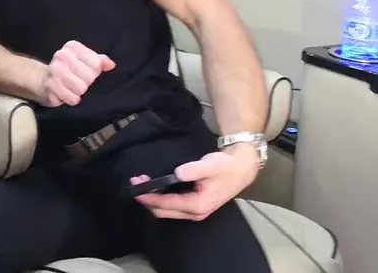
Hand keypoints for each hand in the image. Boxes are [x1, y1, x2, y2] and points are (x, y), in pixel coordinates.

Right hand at [39, 41, 114, 106]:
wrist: (43, 80)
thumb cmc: (69, 70)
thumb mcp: (85, 61)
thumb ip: (100, 61)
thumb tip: (111, 64)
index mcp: (72, 47)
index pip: (96, 63)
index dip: (94, 71)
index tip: (86, 70)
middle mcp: (61, 55)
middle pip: (89, 77)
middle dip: (86, 82)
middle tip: (78, 81)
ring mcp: (54, 70)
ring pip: (81, 88)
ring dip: (79, 92)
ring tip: (72, 88)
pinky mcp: (49, 86)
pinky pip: (72, 98)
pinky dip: (72, 99)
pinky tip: (66, 94)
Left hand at [129, 145, 259, 220]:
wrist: (241, 168)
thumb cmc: (225, 167)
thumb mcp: (210, 165)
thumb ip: (194, 170)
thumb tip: (177, 172)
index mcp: (198, 205)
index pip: (166, 204)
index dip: (149, 197)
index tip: (136, 185)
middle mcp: (195, 212)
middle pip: (163, 212)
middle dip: (147, 200)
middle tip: (135, 183)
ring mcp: (195, 211)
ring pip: (167, 211)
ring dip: (153, 200)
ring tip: (142, 184)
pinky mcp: (194, 206)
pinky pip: (172, 207)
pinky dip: (161, 200)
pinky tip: (155, 188)